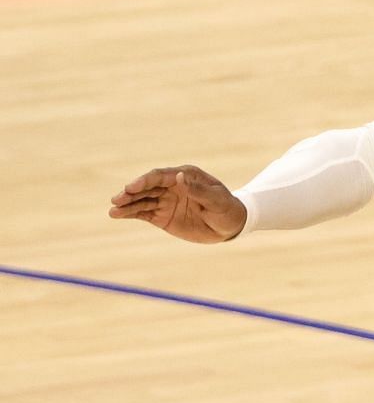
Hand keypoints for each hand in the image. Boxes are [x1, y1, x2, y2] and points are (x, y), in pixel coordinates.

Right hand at [108, 166, 245, 242]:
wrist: (230, 226)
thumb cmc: (227, 209)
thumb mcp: (217, 200)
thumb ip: (199, 190)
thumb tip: (178, 177)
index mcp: (184, 176)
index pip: (159, 176)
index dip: (144, 181)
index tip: (131, 187)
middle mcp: (171, 186)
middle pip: (146, 187)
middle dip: (131, 192)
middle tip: (117, 198)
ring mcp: (165, 201)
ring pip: (142, 200)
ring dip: (126, 204)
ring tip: (113, 211)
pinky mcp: (162, 216)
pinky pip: (143, 213)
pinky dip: (130, 214)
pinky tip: (117, 215)